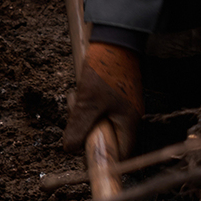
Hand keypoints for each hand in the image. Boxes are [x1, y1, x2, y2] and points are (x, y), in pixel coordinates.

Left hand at [62, 41, 143, 157]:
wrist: (114, 39)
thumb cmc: (106, 69)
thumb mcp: (88, 101)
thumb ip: (79, 126)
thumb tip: (70, 149)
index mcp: (129, 122)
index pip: (122, 154)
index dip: (105, 160)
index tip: (87, 160)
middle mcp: (130, 117)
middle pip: (110, 140)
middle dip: (90, 137)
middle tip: (75, 128)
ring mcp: (123, 106)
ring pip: (102, 125)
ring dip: (86, 120)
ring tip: (77, 102)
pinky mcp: (116, 97)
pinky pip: (100, 112)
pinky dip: (88, 109)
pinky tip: (79, 96)